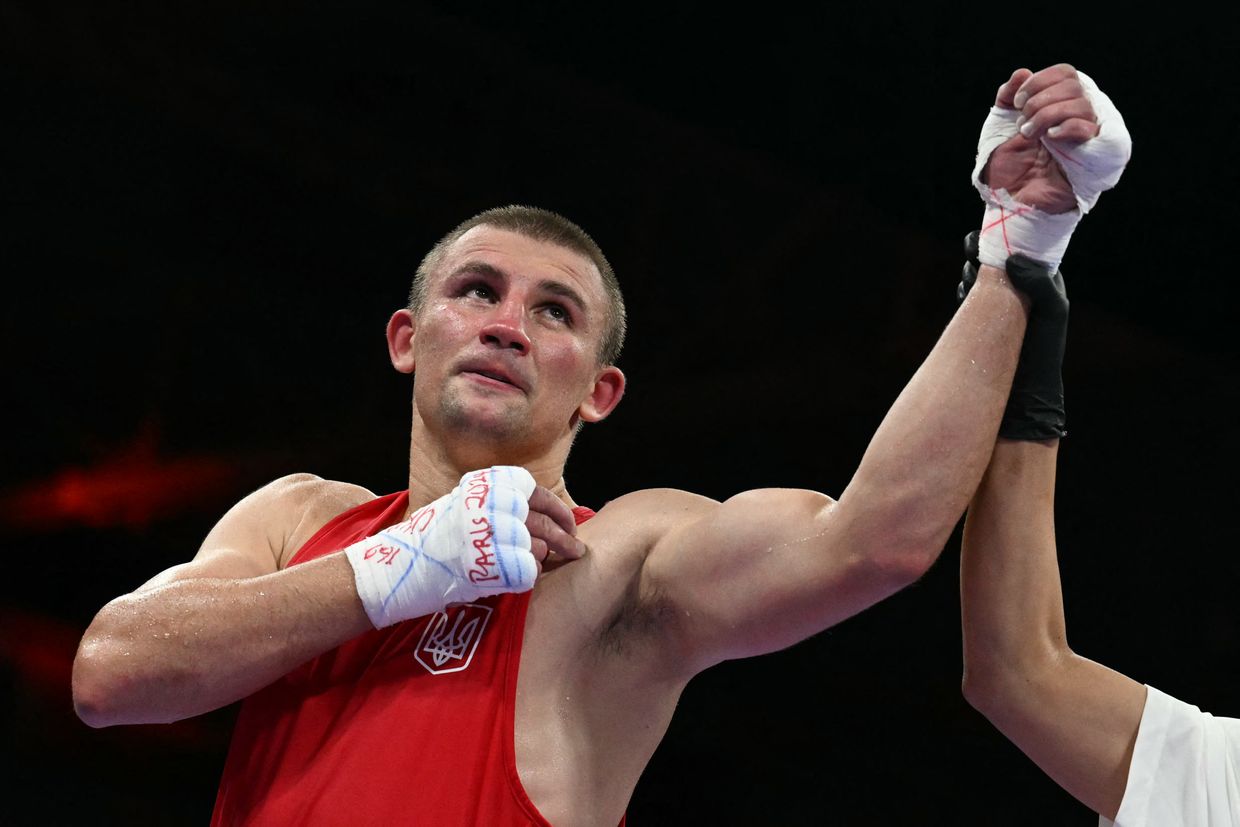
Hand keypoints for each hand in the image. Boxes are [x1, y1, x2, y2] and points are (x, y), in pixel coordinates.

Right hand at [345, 466, 578, 627]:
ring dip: (545, 558)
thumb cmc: (433, 539)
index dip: (557, 510)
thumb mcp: (465, 505)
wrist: (399, 565)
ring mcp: (493, 535)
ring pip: (539, 547)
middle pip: (543, 522)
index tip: (568, 522)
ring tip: (547, 564)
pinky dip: (530, 576)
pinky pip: (528, 572)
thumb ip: (499, 505)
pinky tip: (523, 577)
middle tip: (577, 550)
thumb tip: (542, 514)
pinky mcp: (494, 564)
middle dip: (566, 538)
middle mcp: (492, 506)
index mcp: (486, 487)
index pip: (536, 492)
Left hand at [970, 64, 1128, 270]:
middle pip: (1075, 85)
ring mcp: (1086, 137)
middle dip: (1042, 99)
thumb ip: (1008, 98)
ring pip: (1083, 104)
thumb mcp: (1000, 127)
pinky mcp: (1093, 157)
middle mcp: (1076, 118)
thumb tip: (1022, 72)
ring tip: (1030, 134)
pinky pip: (1092, 129)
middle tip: (1023, 123)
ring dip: (1049, 114)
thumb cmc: (1005, 171)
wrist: (1008, 205)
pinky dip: (1068, 126)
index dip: (1041, 81)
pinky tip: (1050, 138)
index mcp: (1058, 107)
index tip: (1018, 101)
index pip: (1066, 74)